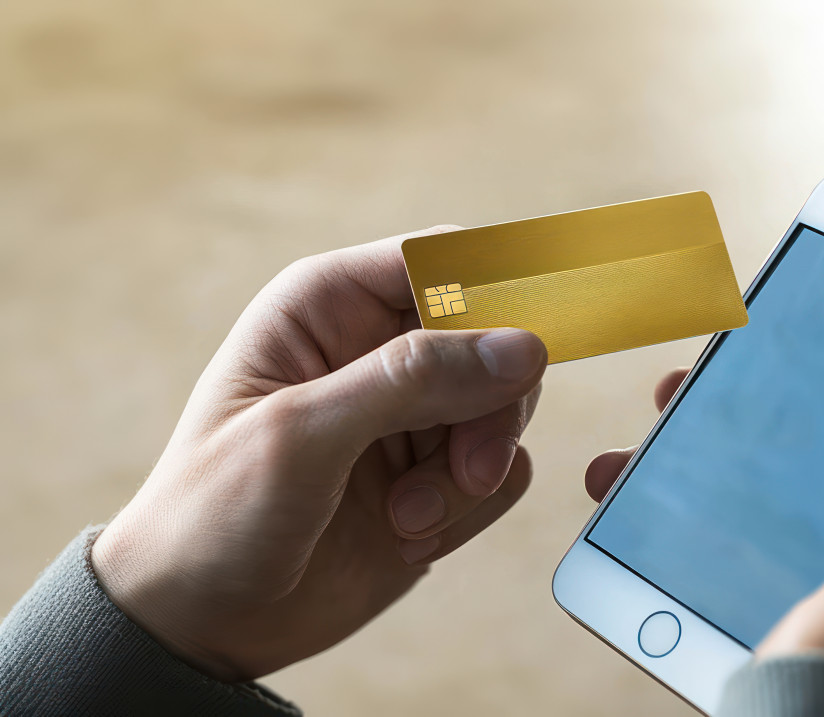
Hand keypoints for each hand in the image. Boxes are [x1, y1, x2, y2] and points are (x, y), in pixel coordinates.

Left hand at [91, 228, 547, 681]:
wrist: (203, 624)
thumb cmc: (215, 513)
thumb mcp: (302, 435)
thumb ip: (410, 380)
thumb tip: (523, 347)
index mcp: (331, 304)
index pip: (443, 260)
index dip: (495, 295)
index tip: (525, 353)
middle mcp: (379, 348)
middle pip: (495, 339)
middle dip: (490, 410)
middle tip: (465, 470)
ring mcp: (412, 413)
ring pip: (506, 409)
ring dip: (471, 472)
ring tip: (407, 517)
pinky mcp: (436, 473)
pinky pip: (503, 470)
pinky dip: (470, 509)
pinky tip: (408, 534)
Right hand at [585, 368, 823, 714]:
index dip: (798, 415)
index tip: (753, 370)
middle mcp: (821, 596)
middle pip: (760, 491)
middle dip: (709, 437)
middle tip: (670, 397)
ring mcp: (768, 619)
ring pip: (708, 531)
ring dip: (658, 488)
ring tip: (613, 466)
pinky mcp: (724, 645)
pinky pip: (683, 582)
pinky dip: (648, 547)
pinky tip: (612, 523)